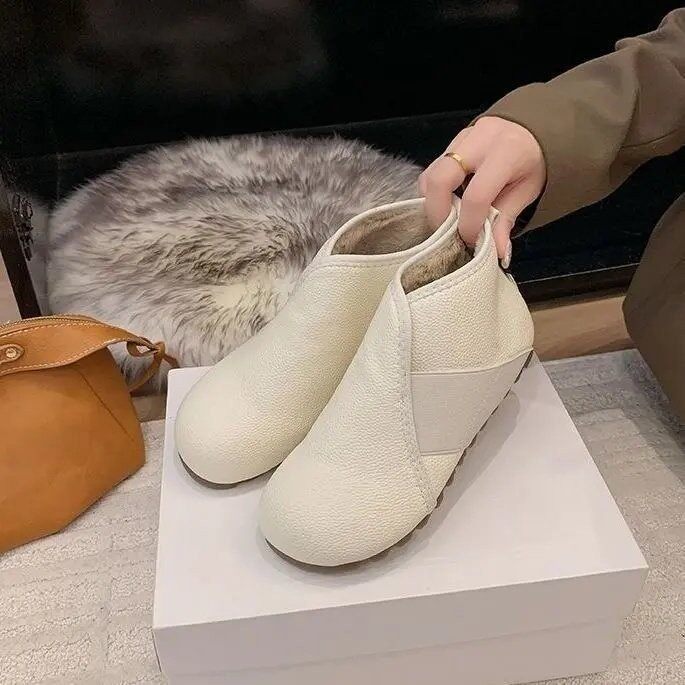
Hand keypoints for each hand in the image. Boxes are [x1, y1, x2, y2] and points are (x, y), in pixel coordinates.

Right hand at [419, 117, 545, 262]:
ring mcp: (460, 138)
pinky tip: (448, 204)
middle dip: (437, 213)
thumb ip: (506, 220)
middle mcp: (478, 140)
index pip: (476, 196)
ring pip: (429, 175)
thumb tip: (496, 253)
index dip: (469, 224)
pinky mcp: (449, 143)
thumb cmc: (531, 161)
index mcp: (506, 152)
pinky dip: (433, 193)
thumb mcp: (527, 191)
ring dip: (433, 204)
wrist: (530, 128)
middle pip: (439, 179)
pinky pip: (431, 171)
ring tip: (448, 220)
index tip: (472, 240)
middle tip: (447, 233)